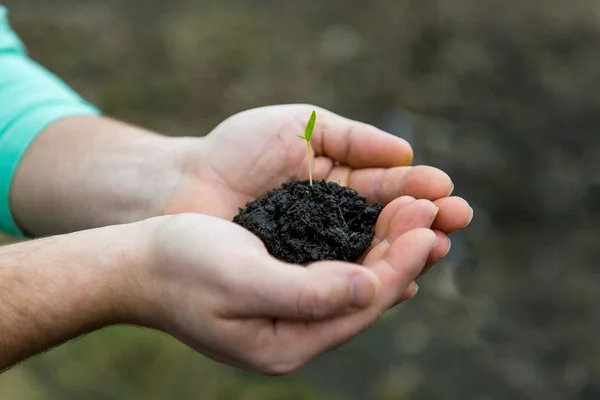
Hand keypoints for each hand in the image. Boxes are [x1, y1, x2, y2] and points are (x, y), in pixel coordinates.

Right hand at [129, 198, 442, 374]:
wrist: (138, 262)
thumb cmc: (181, 266)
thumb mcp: (241, 279)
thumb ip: (307, 292)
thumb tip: (371, 288)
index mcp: (287, 343)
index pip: (361, 306)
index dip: (400, 266)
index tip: (430, 227)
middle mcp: (297, 333)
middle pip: (367, 294)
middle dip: (405, 251)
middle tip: (436, 208)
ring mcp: (292, 311)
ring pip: (357, 279)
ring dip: (390, 244)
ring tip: (420, 207)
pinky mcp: (287, 284)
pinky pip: (338, 268)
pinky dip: (364, 243)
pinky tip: (384, 222)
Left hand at [165, 104, 471, 270]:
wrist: (182, 184)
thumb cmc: (236, 149)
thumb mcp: (299, 127)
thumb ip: (352, 137)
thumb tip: (406, 151)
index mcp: (338, 183)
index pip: (387, 189)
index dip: (418, 191)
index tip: (445, 192)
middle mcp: (334, 220)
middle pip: (388, 225)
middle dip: (423, 222)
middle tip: (456, 219)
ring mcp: (317, 252)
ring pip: (371, 256)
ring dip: (405, 252)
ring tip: (435, 246)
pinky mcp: (298, 279)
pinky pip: (340, 284)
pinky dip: (369, 284)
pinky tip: (398, 283)